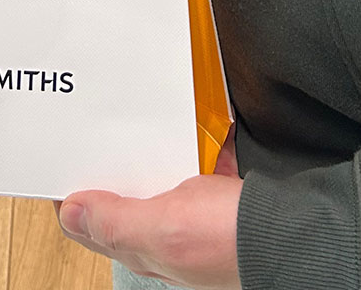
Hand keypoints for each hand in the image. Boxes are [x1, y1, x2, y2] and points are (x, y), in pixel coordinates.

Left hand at [56, 128, 240, 288]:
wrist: (296, 235)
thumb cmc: (233, 243)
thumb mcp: (165, 230)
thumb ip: (117, 222)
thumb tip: (71, 213)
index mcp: (146, 247)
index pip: (92, 223)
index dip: (74, 192)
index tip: (65, 155)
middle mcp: (167, 233)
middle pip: (125, 194)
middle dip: (111, 162)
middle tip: (98, 125)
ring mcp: (195, 213)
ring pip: (160, 172)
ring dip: (151, 145)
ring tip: (140, 113)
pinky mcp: (221, 194)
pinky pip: (200, 159)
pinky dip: (196, 139)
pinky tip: (196, 118)